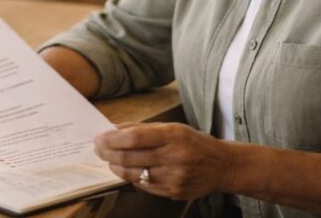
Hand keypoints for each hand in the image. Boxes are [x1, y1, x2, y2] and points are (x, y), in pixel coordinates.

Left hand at [93, 122, 234, 200]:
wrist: (222, 166)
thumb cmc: (194, 143)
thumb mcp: (173, 127)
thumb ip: (144, 128)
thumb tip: (114, 129)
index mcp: (174, 135)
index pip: (136, 138)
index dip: (113, 139)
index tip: (100, 138)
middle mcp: (175, 157)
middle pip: (132, 157)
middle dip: (109, 153)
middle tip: (98, 148)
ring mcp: (175, 177)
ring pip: (135, 174)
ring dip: (117, 167)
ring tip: (109, 160)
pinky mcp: (174, 192)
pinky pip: (144, 186)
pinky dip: (132, 178)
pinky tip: (127, 171)